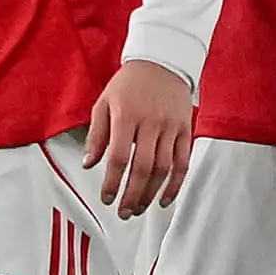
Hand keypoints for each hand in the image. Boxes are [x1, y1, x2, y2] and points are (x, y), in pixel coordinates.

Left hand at [83, 59, 196, 215]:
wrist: (163, 62)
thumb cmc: (130, 83)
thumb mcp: (104, 103)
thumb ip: (96, 135)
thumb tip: (90, 163)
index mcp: (127, 116)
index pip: (119, 157)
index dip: (112, 182)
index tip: (106, 197)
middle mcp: (151, 123)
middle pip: (143, 168)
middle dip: (132, 195)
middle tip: (123, 212)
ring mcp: (171, 128)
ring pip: (164, 169)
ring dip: (151, 193)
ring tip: (139, 208)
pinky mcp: (186, 130)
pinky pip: (183, 162)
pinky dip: (176, 184)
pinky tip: (165, 198)